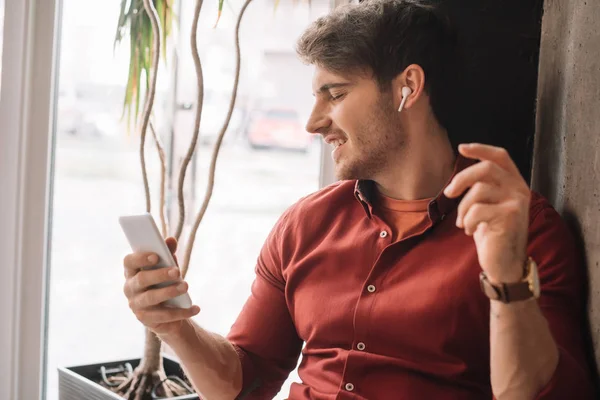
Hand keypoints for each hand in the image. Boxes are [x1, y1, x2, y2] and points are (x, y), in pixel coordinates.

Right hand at [123, 237, 199, 336]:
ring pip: (151, 298)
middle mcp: (130, 288)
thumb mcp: (167, 267)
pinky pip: (164, 316)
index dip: (140, 258)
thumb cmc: (163, 282)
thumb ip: (167, 253)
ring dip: (169, 292)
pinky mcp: (146, 320)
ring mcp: (136, 305)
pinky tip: (195, 308)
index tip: (156, 256)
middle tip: (177, 272)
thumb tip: (170, 240)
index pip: (129, 262)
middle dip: (160, 274)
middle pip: (141, 279)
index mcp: (132, 272)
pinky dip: (181, 312)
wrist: (166, 311)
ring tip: (185, 287)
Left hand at [444, 143, 529, 283]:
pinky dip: (466, 221)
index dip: (481, 149)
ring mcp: (516, 202)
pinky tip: (469, 231)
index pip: (500, 156)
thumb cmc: (492, 233)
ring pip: (478, 191)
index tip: (461, 148)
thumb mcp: (488, 206)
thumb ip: (483, 188)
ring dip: (462, 208)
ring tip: (463, 222)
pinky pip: (477, 210)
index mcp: (515, 183)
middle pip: (486, 169)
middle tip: (448, 193)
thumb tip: (461, 177)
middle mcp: (519, 189)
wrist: (504, 263)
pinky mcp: (510, 216)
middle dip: (461, 179)